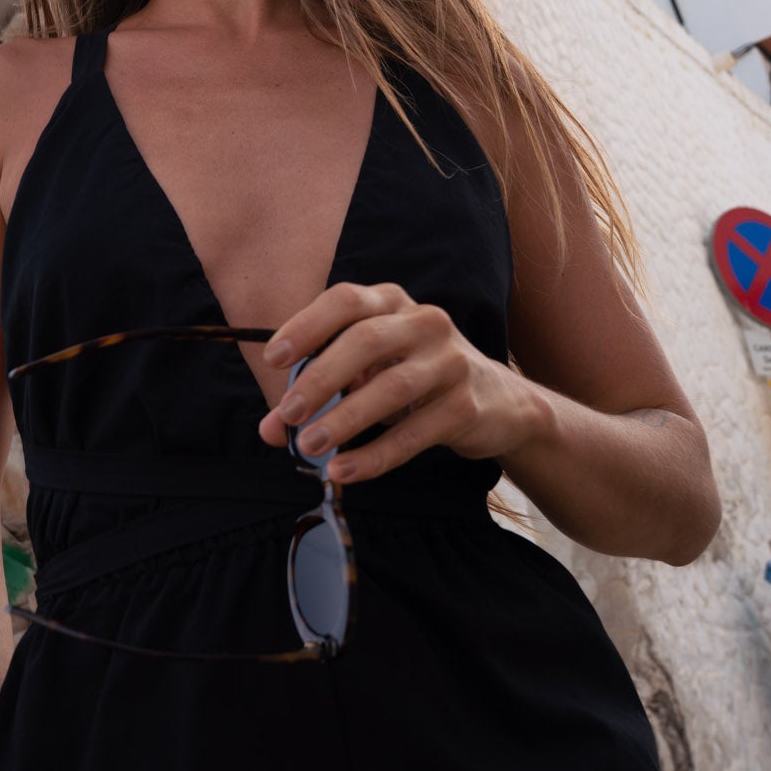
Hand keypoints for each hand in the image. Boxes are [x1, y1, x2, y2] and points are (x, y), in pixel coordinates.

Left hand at [256, 281, 544, 482]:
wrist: (500, 403)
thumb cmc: (416, 379)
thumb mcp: (370, 373)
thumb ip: (319, 394)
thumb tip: (270, 429)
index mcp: (392, 302)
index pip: (345, 300)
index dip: (306, 325)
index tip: (273, 358)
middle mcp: (424, 321)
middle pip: (365, 341)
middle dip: (321, 377)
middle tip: (288, 413)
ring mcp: (450, 361)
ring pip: (392, 387)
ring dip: (345, 419)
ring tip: (310, 447)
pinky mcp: (466, 405)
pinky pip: (415, 433)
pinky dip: (376, 455)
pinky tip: (345, 470)